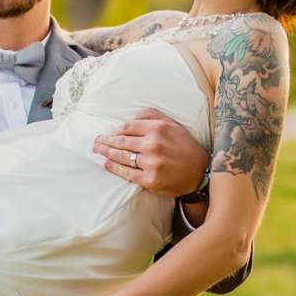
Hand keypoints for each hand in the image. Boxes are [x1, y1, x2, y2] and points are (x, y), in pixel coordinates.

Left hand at [91, 110, 210, 197]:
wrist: (200, 171)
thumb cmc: (185, 146)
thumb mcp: (173, 124)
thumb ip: (152, 116)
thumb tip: (130, 116)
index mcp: (158, 128)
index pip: (128, 127)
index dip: (115, 130)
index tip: (108, 133)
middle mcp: (153, 144)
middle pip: (121, 141)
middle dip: (105, 141)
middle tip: (95, 142)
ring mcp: (151, 163)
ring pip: (122, 157)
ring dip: (107, 153)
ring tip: (97, 151)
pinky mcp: (150, 180)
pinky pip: (127, 173)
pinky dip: (115, 168)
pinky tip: (107, 164)